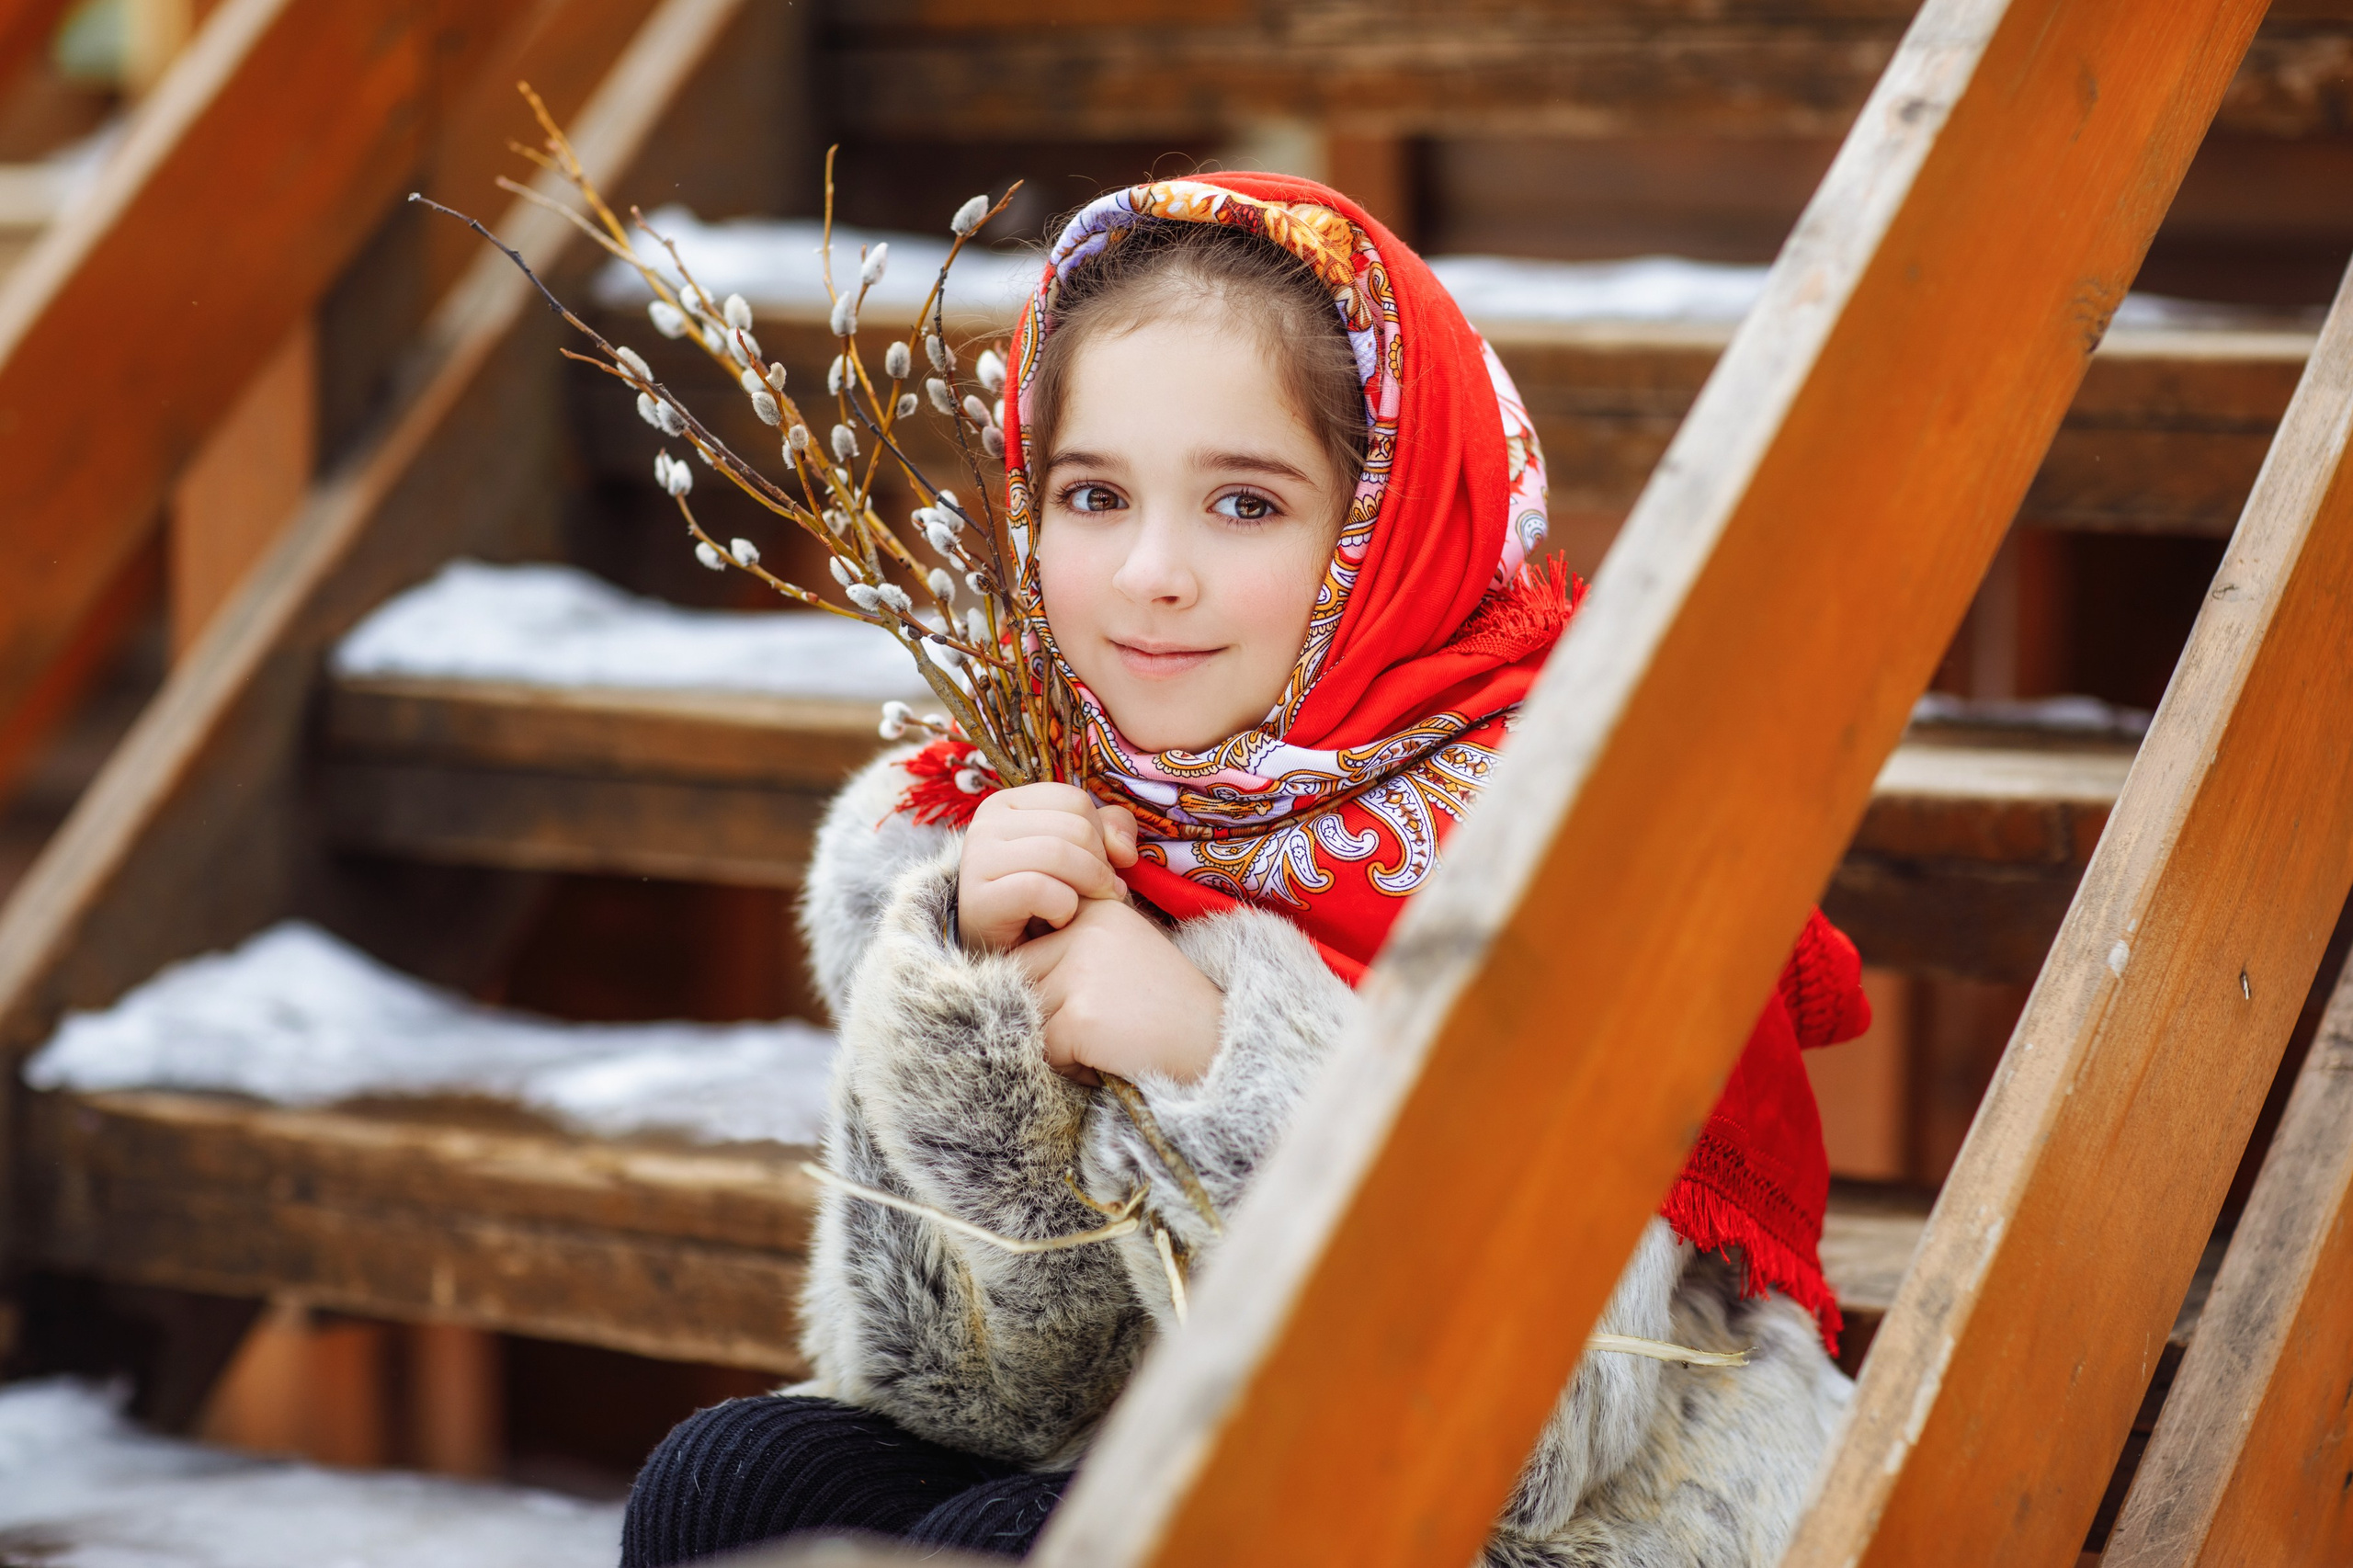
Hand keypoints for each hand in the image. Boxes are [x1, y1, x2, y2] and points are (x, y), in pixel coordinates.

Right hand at [958, 783, 1138, 952]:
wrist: (1005, 956)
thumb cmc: (1045, 901)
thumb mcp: (1079, 855)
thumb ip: (1108, 831)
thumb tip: (1125, 849)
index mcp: (1006, 803)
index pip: (1075, 800)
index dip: (1102, 835)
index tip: (1104, 866)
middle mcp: (984, 824)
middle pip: (1072, 827)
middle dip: (1100, 864)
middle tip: (1103, 893)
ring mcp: (975, 859)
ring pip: (1057, 854)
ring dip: (1089, 886)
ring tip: (1089, 907)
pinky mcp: (977, 899)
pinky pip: (1038, 889)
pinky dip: (1063, 908)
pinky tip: (1060, 922)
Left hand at [1013, 898, 1223, 1084]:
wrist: (1216, 1045)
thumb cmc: (1167, 1006)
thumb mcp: (1122, 952)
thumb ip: (1071, 949)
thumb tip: (1002, 969)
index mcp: (1094, 910)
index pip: (1029, 948)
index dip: (1049, 985)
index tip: (1093, 1000)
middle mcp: (1084, 930)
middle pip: (1021, 980)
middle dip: (1048, 1013)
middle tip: (1099, 1027)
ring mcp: (1080, 972)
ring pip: (1030, 1015)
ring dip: (1058, 1042)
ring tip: (1107, 1041)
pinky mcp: (1079, 1017)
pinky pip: (1047, 1049)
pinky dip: (1072, 1066)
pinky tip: (1110, 1059)